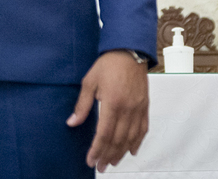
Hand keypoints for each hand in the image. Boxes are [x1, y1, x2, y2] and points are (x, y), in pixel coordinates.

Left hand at [67, 50, 148, 171]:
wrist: (129, 52)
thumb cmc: (107, 65)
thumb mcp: (89, 82)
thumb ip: (82, 105)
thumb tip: (72, 123)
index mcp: (112, 103)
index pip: (104, 134)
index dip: (97, 150)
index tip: (91, 161)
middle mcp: (128, 109)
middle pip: (118, 140)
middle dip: (108, 156)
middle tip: (100, 167)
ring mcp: (138, 109)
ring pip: (131, 138)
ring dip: (122, 153)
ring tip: (112, 162)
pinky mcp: (145, 106)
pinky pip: (143, 129)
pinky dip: (137, 142)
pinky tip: (132, 151)